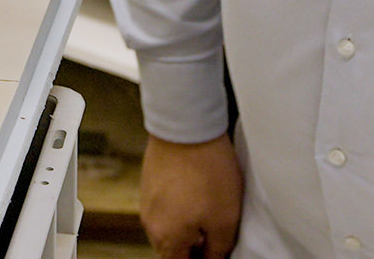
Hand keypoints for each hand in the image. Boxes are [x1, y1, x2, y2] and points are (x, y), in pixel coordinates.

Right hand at [139, 132, 241, 258]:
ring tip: (208, 211)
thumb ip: (218, 250)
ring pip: (167, 227)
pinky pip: (164, 205)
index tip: (212, 253)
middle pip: (172, 249)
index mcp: (168, 240)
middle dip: (192, 248)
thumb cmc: (207, 171)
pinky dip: (178, 206)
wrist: (188, 127)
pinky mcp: (149, 182)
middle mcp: (151, 224)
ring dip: (185, 227)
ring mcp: (147, 201)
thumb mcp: (226, 220)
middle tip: (214, 236)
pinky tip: (196, 192)